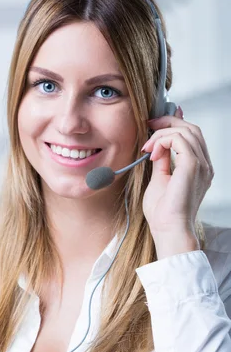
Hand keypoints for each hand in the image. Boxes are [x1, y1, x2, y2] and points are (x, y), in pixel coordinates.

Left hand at [140, 106, 213, 239]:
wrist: (168, 230)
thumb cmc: (163, 214)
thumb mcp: (160, 180)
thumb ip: (162, 162)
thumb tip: (158, 147)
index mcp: (199, 168)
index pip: (192, 136)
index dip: (174, 124)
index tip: (153, 126)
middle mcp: (204, 165)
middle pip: (191, 128)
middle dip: (168, 122)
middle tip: (149, 126)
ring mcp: (202, 165)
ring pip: (186, 131)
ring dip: (162, 133)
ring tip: (147, 147)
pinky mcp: (193, 166)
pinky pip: (179, 139)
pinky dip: (163, 141)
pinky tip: (152, 153)